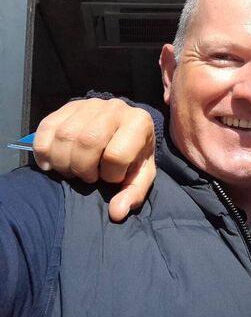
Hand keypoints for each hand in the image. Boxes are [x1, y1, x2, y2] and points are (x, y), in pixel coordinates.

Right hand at [33, 98, 156, 221]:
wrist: (127, 127)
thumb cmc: (134, 154)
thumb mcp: (141, 174)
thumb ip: (133, 193)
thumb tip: (117, 212)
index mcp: (139, 123)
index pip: (116, 154)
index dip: (110, 174)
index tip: (110, 178)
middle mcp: (116, 108)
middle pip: (87, 141)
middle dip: (82, 167)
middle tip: (86, 176)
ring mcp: (91, 104)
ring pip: (65, 134)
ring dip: (62, 161)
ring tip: (71, 170)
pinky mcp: (69, 106)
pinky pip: (47, 127)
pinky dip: (43, 150)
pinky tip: (50, 164)